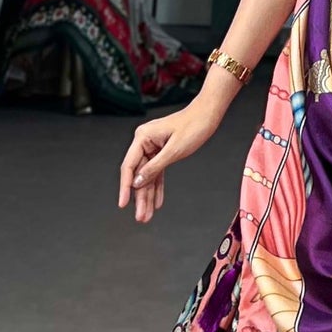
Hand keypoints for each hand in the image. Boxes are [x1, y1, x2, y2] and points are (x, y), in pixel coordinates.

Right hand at [118, 98, 222, 223]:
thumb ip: (154, 168)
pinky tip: (156, 202)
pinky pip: (157, 173)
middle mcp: (144, 142)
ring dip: (148, 196)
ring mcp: (153, 147)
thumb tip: (138, 182)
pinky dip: (157, 187)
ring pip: (147, 177)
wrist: (207, 115)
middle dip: (140, 197)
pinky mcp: (162, 152)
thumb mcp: (174, 150)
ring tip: (146, 215)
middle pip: (138, 175)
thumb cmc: (193, 126)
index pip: (129, 166)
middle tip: (140, 216)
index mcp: (142, 137)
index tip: (123, 203)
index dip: (126, 187)